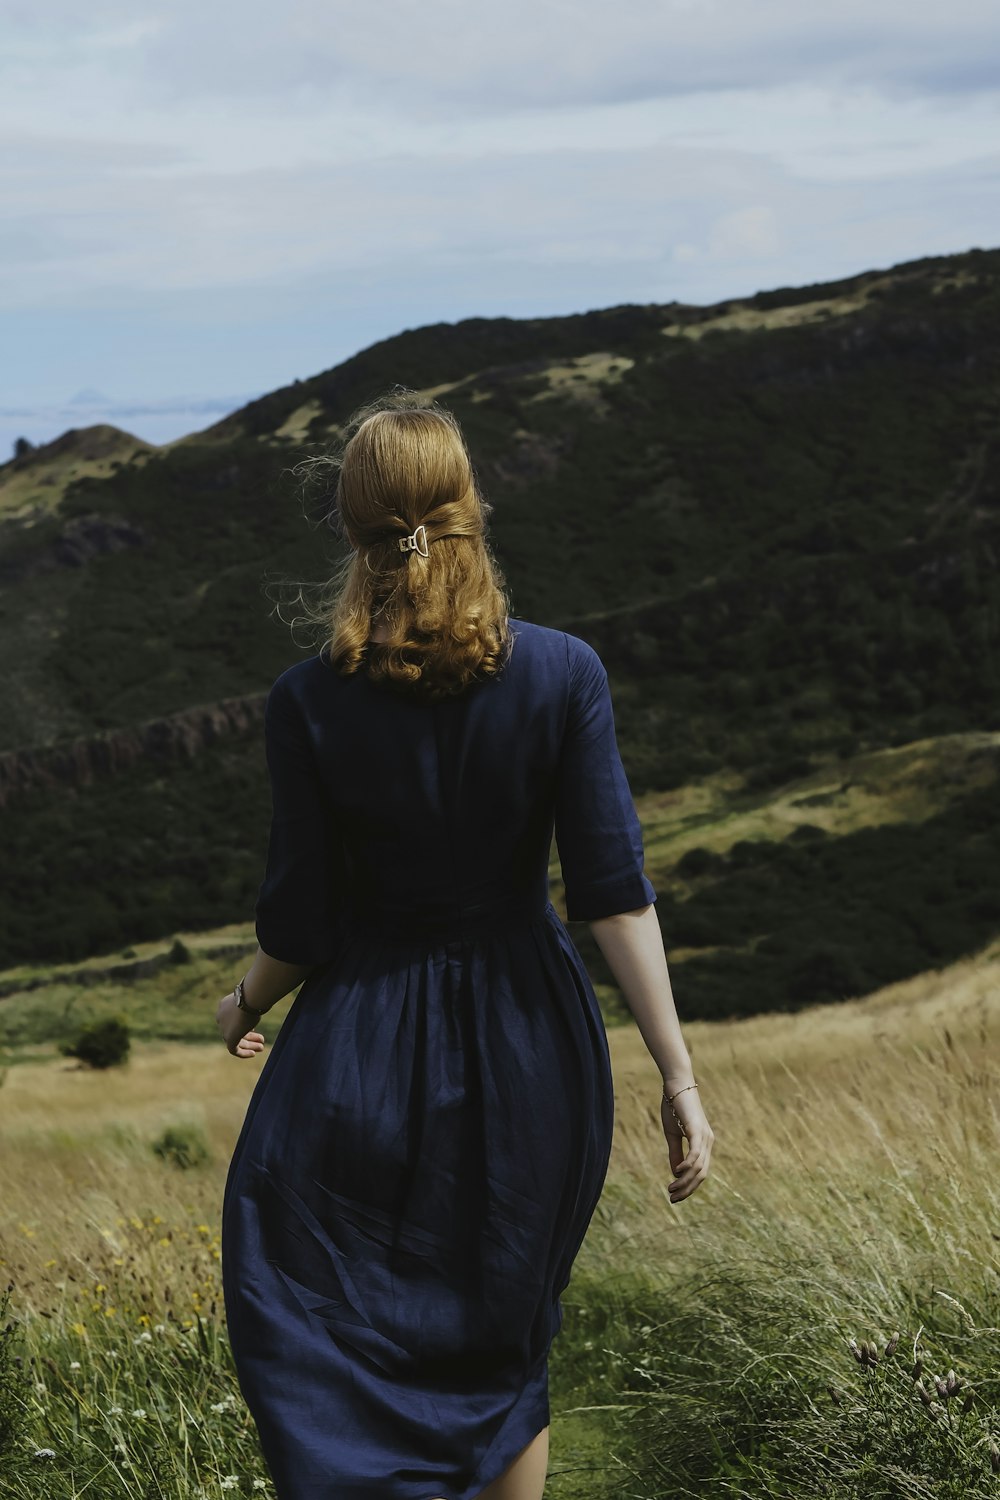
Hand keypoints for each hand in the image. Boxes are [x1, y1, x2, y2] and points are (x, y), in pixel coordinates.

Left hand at [215, 991, 265, 1058]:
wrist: (248, 999)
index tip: (255, 1028)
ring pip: (235, 1039)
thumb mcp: (252, 999)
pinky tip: (253, 1054)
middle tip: (261, 1039)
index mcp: (224, 1006)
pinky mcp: (228, 1038)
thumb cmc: (254, 997)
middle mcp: (221, 1017)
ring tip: (261, 1048)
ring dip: (249, 1044)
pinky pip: (234, 1049)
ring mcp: (224, 1028)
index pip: (232, 1019)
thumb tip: (261, 1003)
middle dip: (249, 1036)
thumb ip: (253, 1003)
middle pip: (235, 1029)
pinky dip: (243, 1053)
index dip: (244, 1024)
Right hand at [660, 1081, 713, 1202]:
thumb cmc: (674, 1107)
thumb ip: (676, 1153)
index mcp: (704, 1144)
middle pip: (702, 1174)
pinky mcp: (697, 1129)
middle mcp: (708, 1142)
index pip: (701, 1173)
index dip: (689, 1187)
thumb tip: (676, 1173)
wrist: (675, 1085)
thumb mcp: (673, 1134)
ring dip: (685, 1181)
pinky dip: (687, 1165)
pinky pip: (695, 1153)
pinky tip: (677, 1172)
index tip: (675, 1196)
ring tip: (671, 1189)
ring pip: (698, 1167)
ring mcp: (704, 1136)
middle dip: (688, 1189)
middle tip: (672, 1198)